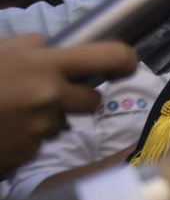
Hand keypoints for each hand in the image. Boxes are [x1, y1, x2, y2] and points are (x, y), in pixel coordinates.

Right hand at [0, 34, 136, 171]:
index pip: (109, 57)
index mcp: (45, 65)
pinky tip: (3, 130)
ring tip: (12, 112)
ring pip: (63, 124)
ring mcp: (39, 129)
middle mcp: (49, 97)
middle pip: (92, 100)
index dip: (125, 60)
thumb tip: (54, 44)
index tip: (128, 64)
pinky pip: (39, 145)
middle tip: (49, 93)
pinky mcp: (26, 155)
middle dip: (76, 98)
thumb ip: (30, 46)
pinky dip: (26, 139)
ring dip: (47, 120)